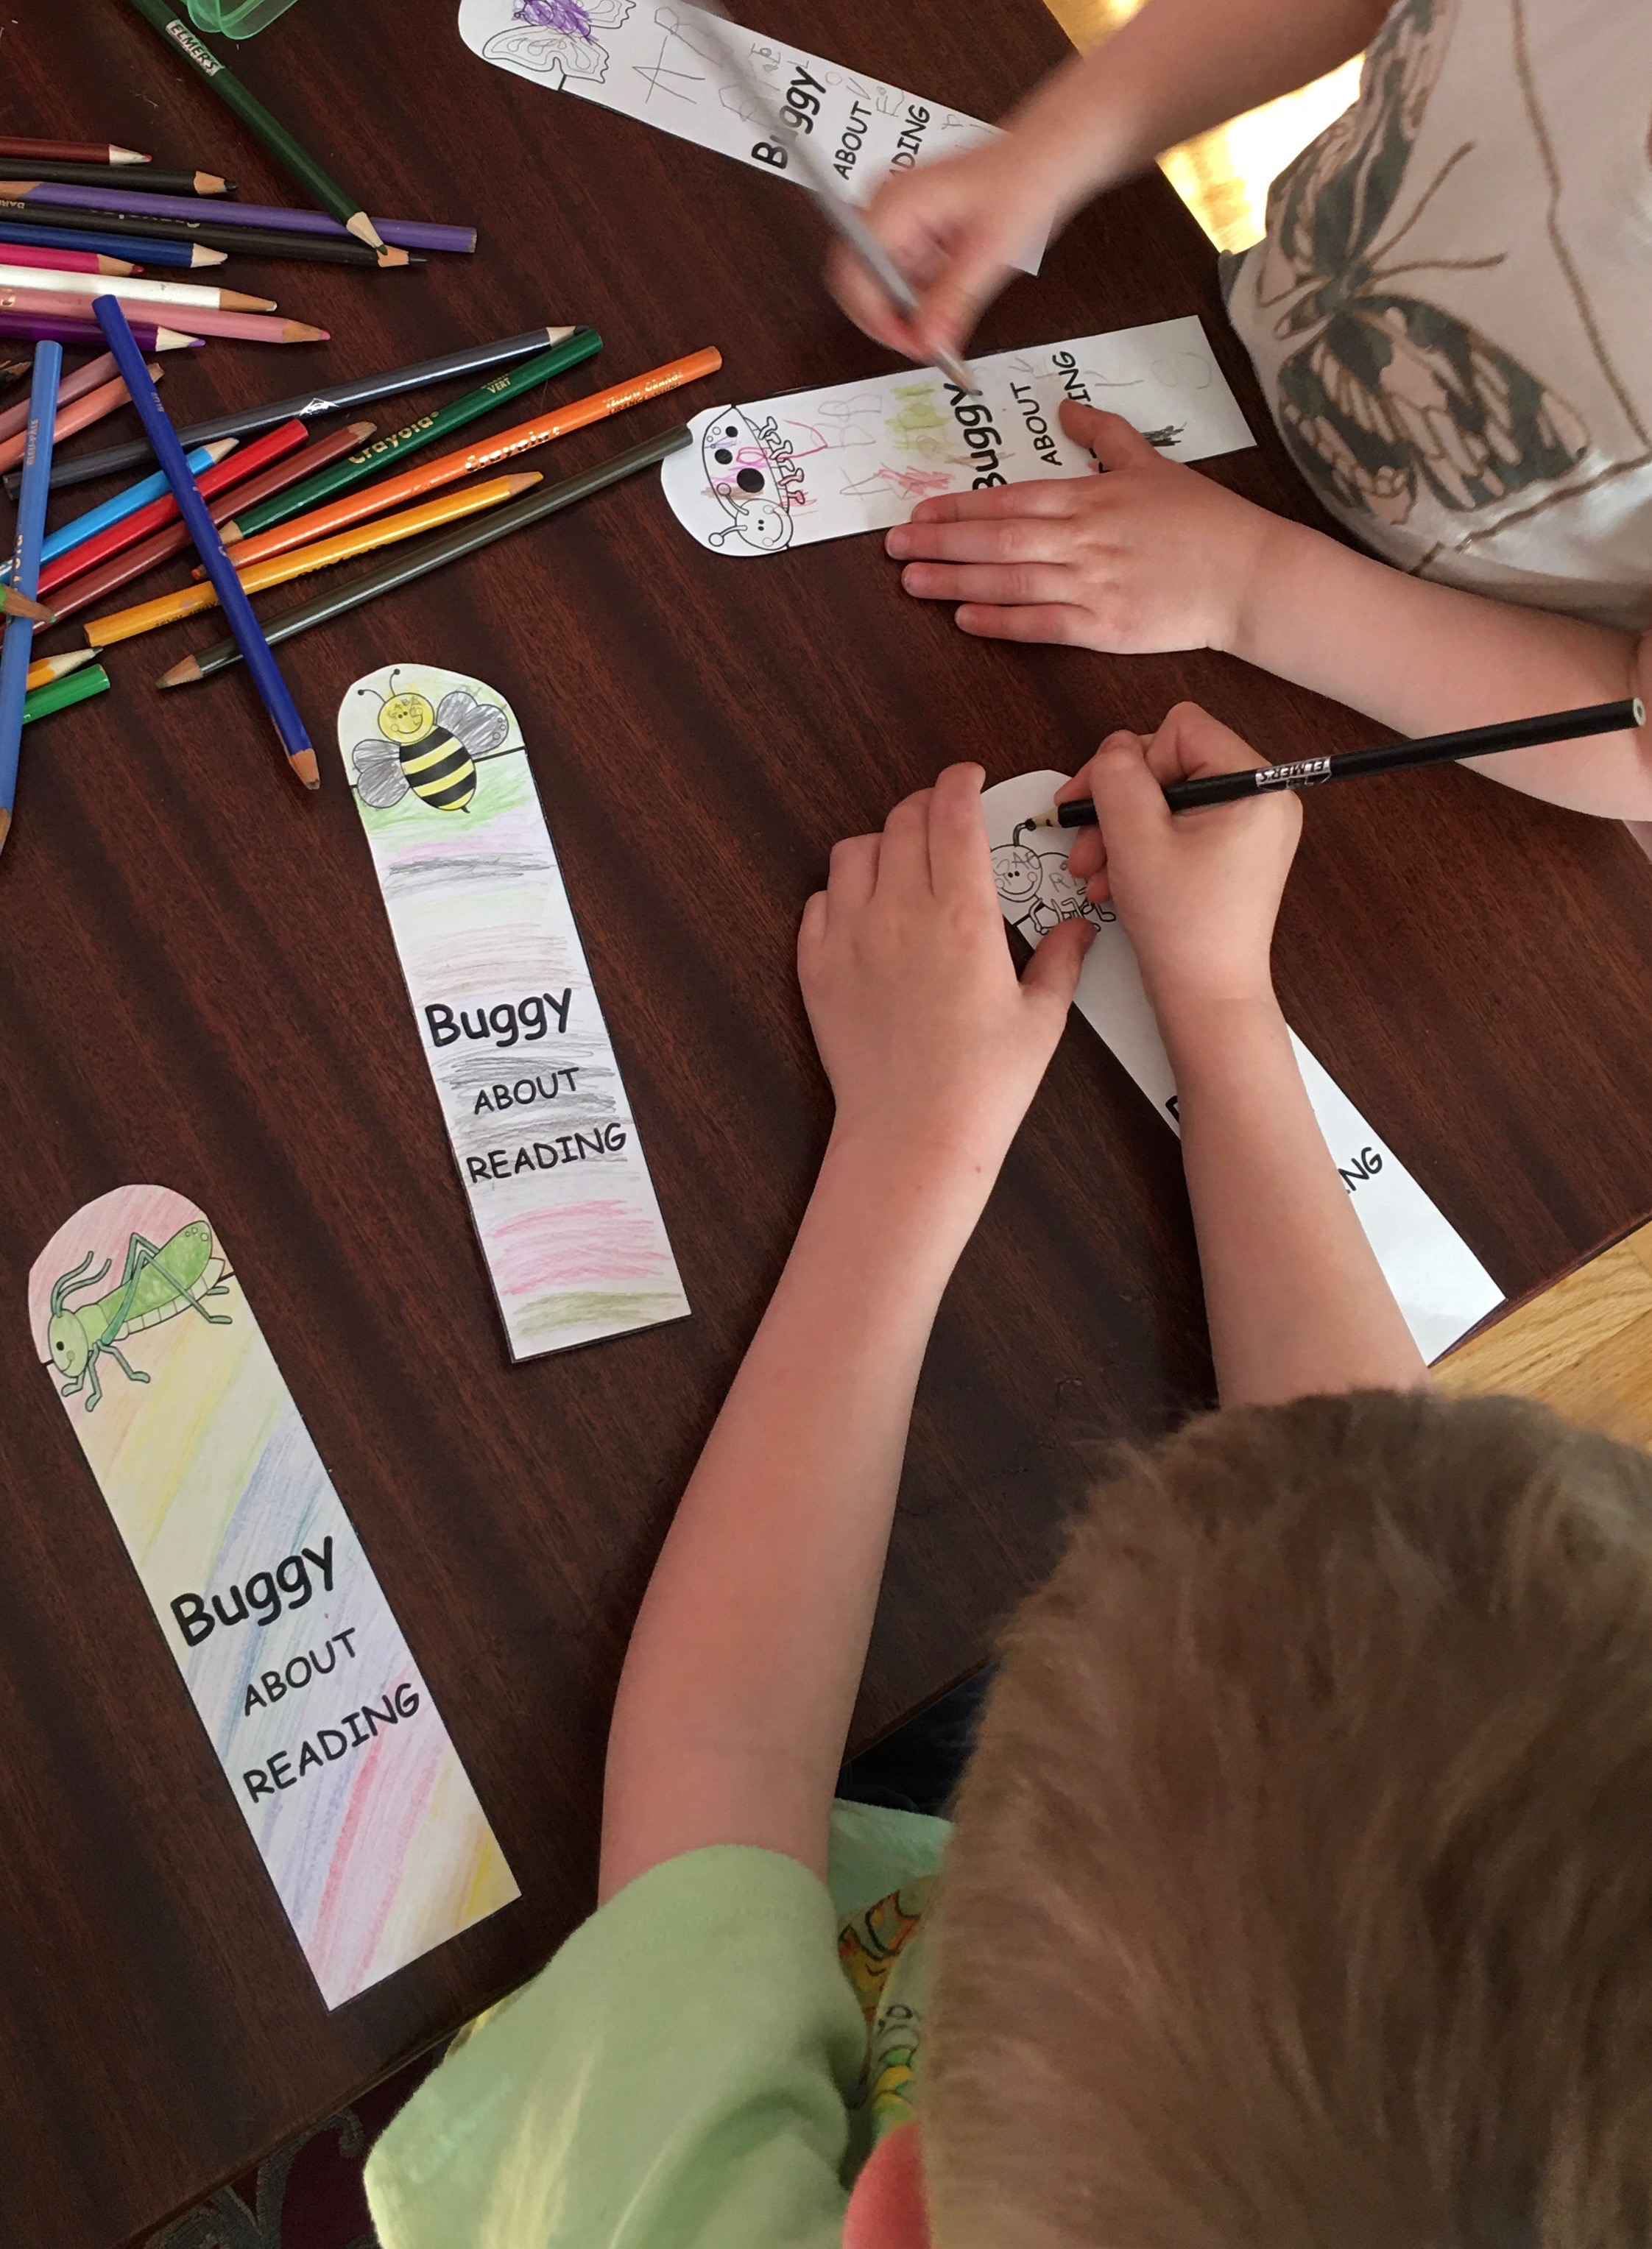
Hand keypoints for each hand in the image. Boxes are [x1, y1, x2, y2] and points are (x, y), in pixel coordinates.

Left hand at [799, 763, 1093, 1180]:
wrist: (913, 1136)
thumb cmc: (982, 1086)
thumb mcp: (1041, 1019)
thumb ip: (1060, 960)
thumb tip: (1079, 929)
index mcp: (964, 916)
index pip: (952, 813)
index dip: (959, 781)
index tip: (967, 778)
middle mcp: (902, 914)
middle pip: (902, 820)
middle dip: (925, 808)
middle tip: (942, 821)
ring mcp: (851, 938)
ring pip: (852, 851)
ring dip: (879, 845)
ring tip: (900, 865)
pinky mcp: (817, 969)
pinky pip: (817, 904)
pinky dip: (839, 896)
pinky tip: (864, 915)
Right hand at [826, 133, 1069, 361]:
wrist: (1043, 157)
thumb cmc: (1022, 180)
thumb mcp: (989, 252)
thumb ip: (953, 302)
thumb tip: (927, 341)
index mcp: (896, 200)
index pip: (854, 272)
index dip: (875, 317)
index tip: (906, 341)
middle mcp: (887, 204)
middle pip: (859, 280)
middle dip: (888, 317)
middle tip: (923, 341)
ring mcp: (896, 216)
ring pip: (880, 283)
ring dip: (908, 309)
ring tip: (944, 320)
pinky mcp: (911, 228)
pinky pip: (900, 274)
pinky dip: (920, 296)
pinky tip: (947, 301)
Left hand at [884, 405, 1278, 653]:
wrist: (1248, 574)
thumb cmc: (1203, 519)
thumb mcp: (1151, 461)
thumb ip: (1104, 434)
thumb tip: (1066, 405)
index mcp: (1090, 497)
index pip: (1010, 498)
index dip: (959, 505)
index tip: (918, 509)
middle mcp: (1083, 538)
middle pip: (998, 537)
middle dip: (940, 541)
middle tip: (893, 545)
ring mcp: (1093, 584)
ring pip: (1010, 579)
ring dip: (956, 580)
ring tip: (912, 580)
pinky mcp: (1106, 627)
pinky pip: (1043, 623)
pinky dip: (1002, 621)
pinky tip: (964, 617)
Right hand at [1063, 704, 1300, 1015]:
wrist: (1207, 1000)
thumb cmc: (1185, 930)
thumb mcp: (1135, 838)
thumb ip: (1117, 777)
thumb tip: (1113, 749)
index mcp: (1256, 785)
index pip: (1180, 729)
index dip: (1133, 763)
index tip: (1100, 804)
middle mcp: (1260, 800)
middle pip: (1169, 763)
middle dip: (1118, 803)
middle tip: (1085, 840)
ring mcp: (1245, 829)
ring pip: (1164, 799)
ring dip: (1119, 830)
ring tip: (1095, 871)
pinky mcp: (1229, 853)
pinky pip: (1175, 828)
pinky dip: (1139, 849)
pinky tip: (1115, 880)